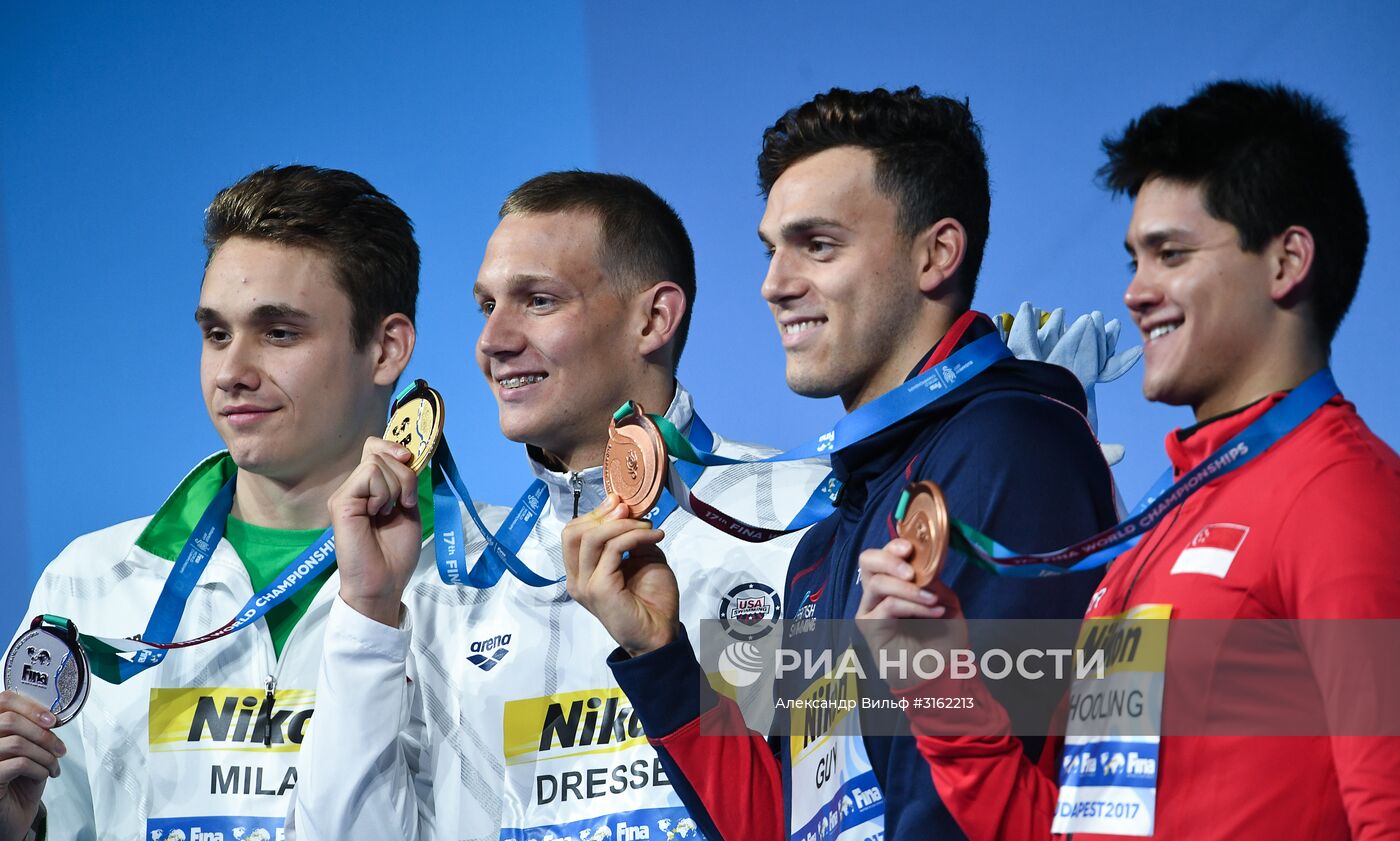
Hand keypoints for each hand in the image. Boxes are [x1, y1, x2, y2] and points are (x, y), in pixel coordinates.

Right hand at [0, 690, 63, 840]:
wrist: (13, 818)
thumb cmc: (20, 784)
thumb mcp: (29, 751)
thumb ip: (32, 730)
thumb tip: (51, 715)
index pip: (3, 700)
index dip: (30, 706)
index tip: (51, 719)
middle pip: (9, 720)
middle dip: (43, 734)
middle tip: (59, 748)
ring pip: (16, 742)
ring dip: (45, 754)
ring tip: (53, 765)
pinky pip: (18, 764)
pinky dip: (39, 768)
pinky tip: (43, 776)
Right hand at [328, 437, 422, 625]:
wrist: (384, 582)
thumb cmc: (395, 552)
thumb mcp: (408, 509)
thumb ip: (406, 481)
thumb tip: (406, 454)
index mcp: (370, 488)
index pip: (375, 447)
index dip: (394, 447)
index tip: (410, 460)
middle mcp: (355, 487)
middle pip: (379, 452)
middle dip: (403, 474)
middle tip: (403, 502)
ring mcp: (346, 494)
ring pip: (376, 462)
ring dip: (396, 487)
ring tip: (387, 513)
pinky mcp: (340, 502)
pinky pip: (368, 475)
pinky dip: (383, 493)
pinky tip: (378, 513)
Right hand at [563, 495, 677, 657]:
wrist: (661, 634)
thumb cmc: (651, 600)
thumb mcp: (639, 557)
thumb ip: (628, 537)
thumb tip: (625, 510)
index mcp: (581, 572)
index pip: (573, 533)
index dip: (595, 513)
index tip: (621, 504)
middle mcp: (577, 578)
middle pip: (572, 532)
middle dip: (602, 514)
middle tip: (628, 510)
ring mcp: (585, 585)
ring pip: (591, 537)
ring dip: (622, 524)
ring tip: (647, 525)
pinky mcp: (599, 589)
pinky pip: (613, 549)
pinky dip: (635, 536)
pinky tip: (654, 536)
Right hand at [855, 538, 967, 689]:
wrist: (941, 674)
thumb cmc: (942, 641)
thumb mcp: (946, 602)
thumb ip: (933, 582)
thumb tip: (924, 566)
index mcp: (893, 583)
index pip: (883, 554)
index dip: (894, 545)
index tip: (912, 548)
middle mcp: (877, 594)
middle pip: (867, 560)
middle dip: (889, 558)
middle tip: (910, 570)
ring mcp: (870, 610)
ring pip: (877, 583)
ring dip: (909, 589)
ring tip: (933, 600)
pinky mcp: (869, 627)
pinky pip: (888, 606)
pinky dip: (913, 606)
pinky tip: (933, 612)